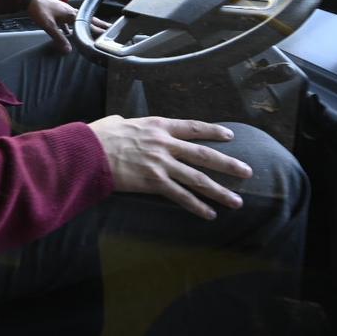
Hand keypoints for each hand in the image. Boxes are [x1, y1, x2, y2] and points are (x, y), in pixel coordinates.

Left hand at [26, 0, 107, 53]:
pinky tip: (69, 32)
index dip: (98, 29)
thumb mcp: (49, 26)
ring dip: (86, 25)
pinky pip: (69, 21)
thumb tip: (68, 50)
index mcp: (71, 14)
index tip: (107, 33)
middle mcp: (70, 11)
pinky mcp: (58, 12)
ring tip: (92, 31)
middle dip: (97, 24)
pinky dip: (72, 27)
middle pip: (87, 19)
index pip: (88, 23)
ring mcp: (65, 11)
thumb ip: (59, 38)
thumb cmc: (40, 8)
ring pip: (79, 20)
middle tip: (107, 28)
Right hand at [88, 115, 251, 218]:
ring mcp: (161, 164)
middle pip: (204, 155)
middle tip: (247, 172)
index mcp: (158, 126)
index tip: (230, 135)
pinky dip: (196, 206)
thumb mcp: (117, 122)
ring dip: (219, 191)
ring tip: (237, 201)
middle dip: (228, 164)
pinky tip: (209, 214)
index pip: (193, 128)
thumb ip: (128, 123)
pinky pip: (180, 196)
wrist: (89, 152)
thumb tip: (122, 122)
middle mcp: (165, 144)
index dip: (213, 131)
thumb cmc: (99, 136)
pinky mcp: (154, 182)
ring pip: (198, 178)